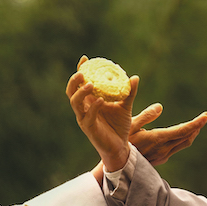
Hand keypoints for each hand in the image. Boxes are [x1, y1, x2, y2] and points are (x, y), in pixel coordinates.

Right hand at [66, 56, 132, 171]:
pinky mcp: (88, 129)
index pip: (80, 84)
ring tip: (90, 84)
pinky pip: (88, 116)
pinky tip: (100, 101)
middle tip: (82, 72)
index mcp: (90, 100)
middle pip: (71, 92)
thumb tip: (135, 77)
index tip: (85, 59)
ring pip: (75, 103)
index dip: (80, 70)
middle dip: (74, 81)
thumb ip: (129, 92)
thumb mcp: (126, 106)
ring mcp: (84, 118)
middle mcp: (84, 108)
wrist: (121, 146)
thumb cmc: (120, 126)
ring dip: (80, 92)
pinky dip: (93, 107)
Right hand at [128, 104, 206, 166]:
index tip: (206, 115)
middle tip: (204, 117)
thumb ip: (146, 116)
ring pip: (183, 143)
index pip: (183, 130)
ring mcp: (163, 155)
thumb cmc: (121, 143)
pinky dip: (183, 139)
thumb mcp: (130, 126)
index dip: (196, 123)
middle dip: (197, 127)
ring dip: (191, 133)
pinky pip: (177, 148)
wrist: (117, 166)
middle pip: (187, 137)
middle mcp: (164, 148)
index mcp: (158, 138)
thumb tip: (160, 106)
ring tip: (196, 125)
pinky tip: (181, 134)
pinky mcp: (161, 159)